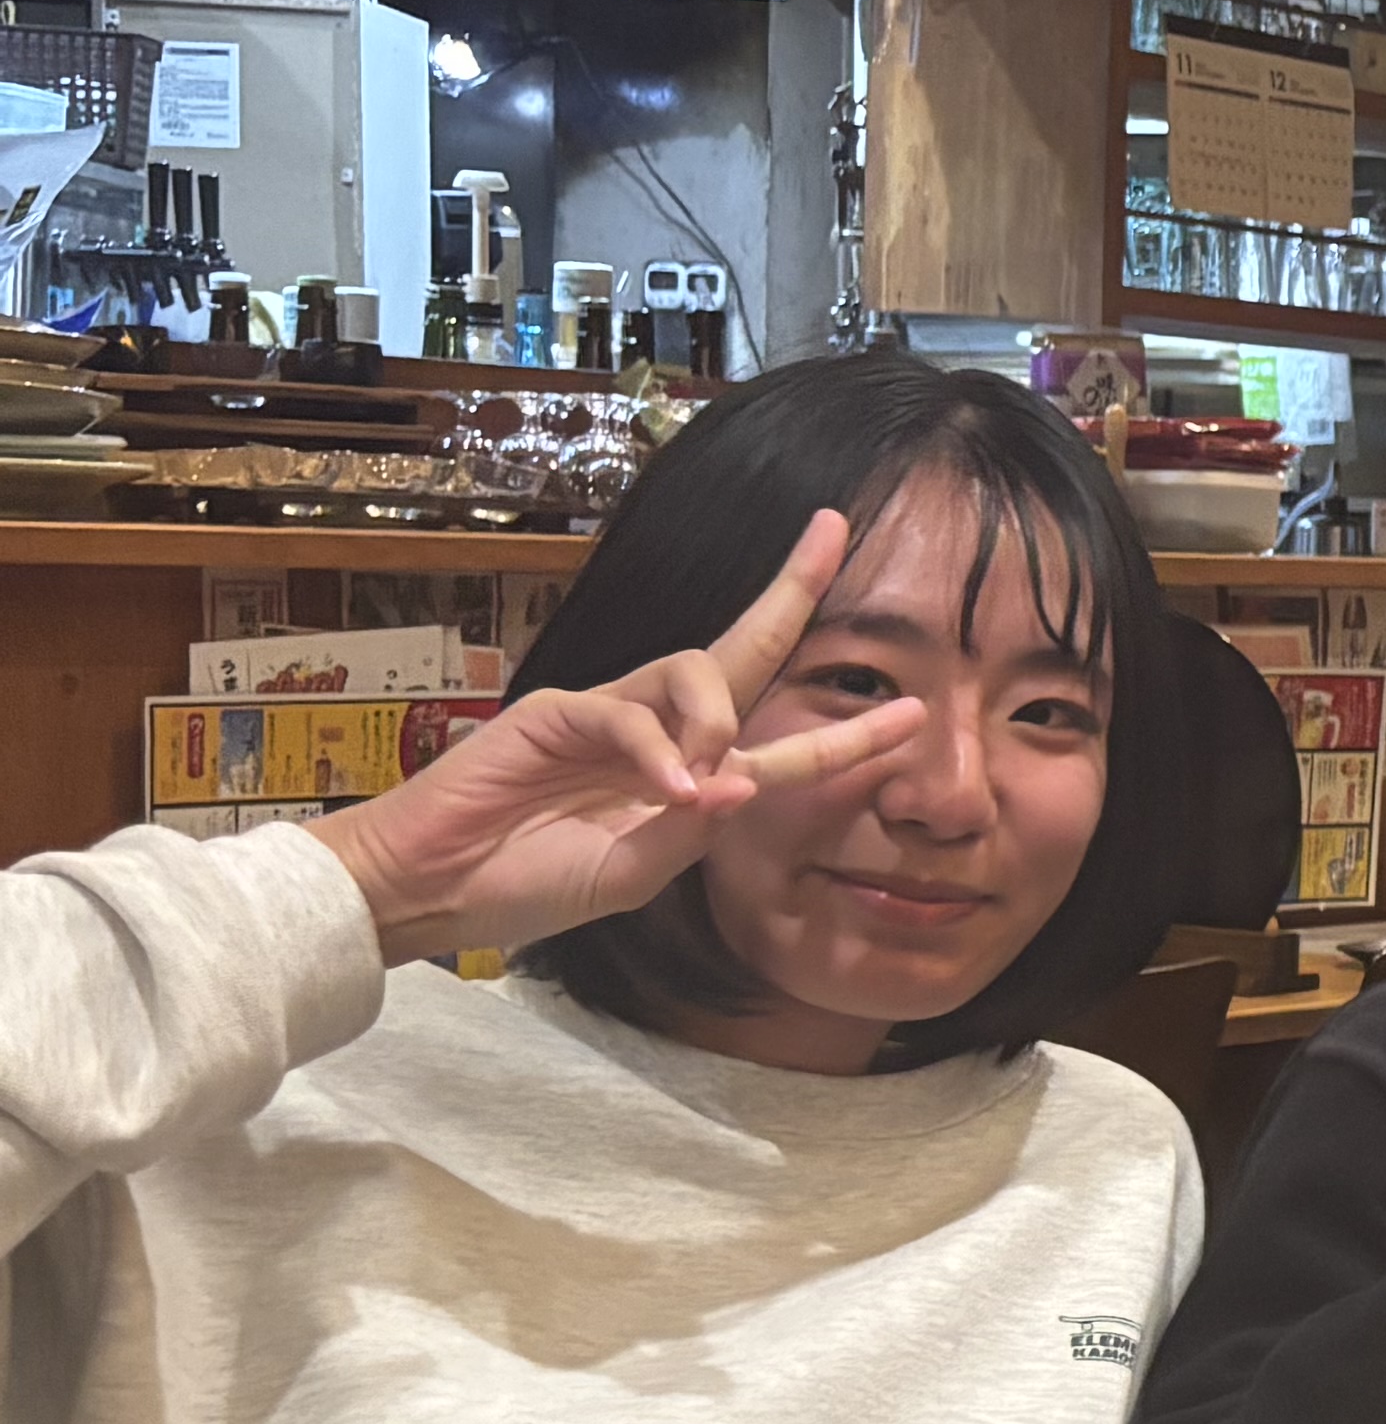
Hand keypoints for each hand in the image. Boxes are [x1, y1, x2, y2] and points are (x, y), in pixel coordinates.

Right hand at [312, 509, 928, 963]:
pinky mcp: (557, 711)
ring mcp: (609, 715)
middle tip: (834, 533)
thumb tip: (740, 782)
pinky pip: (626, 715)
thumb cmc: (529, 884)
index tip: (914, 712)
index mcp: (689, 777)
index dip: (848, 732)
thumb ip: (686, 837)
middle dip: (792, 592)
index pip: (782, 743)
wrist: (433, 890)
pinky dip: (656, 751)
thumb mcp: (628, 877)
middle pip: (740, 650)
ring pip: (693, 673)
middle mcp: (660, 734)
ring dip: (716, 720)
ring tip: (701, 779)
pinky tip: (667, 789)